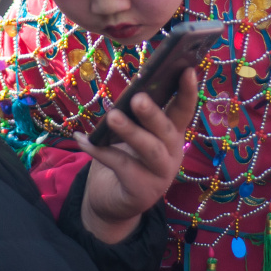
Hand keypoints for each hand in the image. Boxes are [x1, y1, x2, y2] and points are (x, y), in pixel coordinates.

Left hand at [75, 69, 198, 243]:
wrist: (116, 202)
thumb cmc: (128, 158)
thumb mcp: (136, 135)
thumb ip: (137, 117)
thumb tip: (131, 91)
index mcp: (173, 134)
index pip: (185, 110)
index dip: (188, 91)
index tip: (188, 69)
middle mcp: (172, 153)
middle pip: (167, 130)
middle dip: (153, 113)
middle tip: (137, 98)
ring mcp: (160, 174)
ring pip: (148, 149)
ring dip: (130, 132)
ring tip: (112, 117)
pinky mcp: (141, 190)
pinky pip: (119, 165)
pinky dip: (98, 150)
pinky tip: (82, 138)